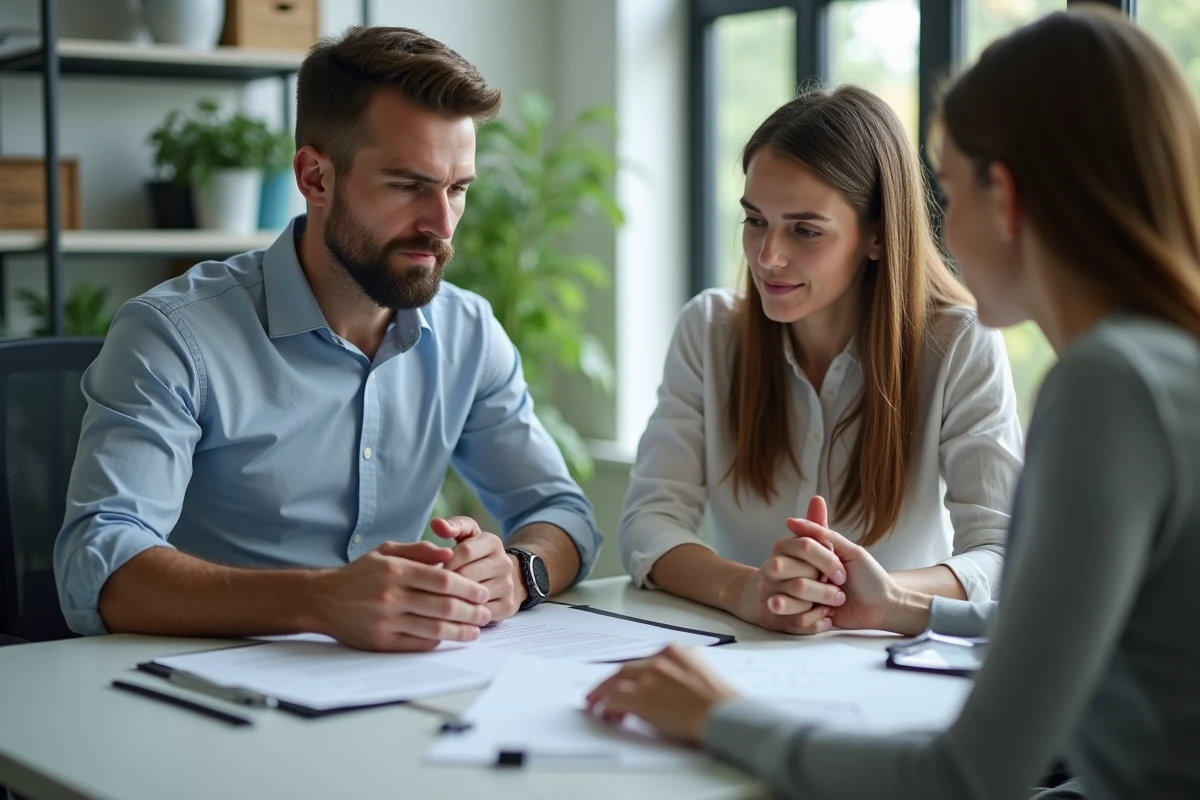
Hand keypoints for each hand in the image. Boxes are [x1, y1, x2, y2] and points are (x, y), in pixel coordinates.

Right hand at [311, 540, 490, 650]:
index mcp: (396, 571)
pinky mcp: (381, 641)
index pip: (442, 580)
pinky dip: (437, 642)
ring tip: (475, 631)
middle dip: (470, 611)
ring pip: (433, 629)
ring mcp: (386, 621)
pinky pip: (417, 644)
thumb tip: (449, 553)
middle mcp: (391, 596)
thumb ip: (419, 550)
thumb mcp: (386, 551)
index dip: (467, 588)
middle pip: (443, 606)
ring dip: (460, 631)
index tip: (482, 592)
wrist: (323, 600)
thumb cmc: (360, 574)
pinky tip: (449, 638)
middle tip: (485, 613)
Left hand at [432, 516, 522, 623]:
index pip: (463, 551)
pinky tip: (452, 614)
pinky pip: (480, 614)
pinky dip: (464, 615)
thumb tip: (435, 523)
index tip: (431, 570)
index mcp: (493, 542)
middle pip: (466, 575)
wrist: (509, 576)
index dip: (444, 562)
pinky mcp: (508, 606)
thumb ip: (453, 526)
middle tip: (430, 588)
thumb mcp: (468, 535)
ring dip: (453, 600)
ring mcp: (508, 585)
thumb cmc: (477, 555)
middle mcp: (504, 563)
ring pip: (473, 596)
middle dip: (446, 583)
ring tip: (439, 600)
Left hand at [585, 645, 738, 744]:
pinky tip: (607, 715)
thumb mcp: (701, 674)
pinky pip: (615, 699)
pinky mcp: (642, 697)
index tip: (623, 681)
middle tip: (599, 693)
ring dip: (604, 694)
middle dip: (610, 681)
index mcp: (676, 651)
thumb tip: (667, 687)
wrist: (726, 716)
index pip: (643, 660)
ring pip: (616, 681)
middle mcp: (661, 658)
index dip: (630, 674)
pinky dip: (607, 707)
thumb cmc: (721, 703)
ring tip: (596, 706)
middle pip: (626, 667)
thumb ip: (681, 672)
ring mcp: (650, 677)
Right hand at [785, 496, 898, 630]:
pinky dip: (819, 617)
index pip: (802, 547)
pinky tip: (828, 614)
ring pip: (795, 592)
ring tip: (835, 601)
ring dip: (824, 599)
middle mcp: (792, 570)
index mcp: (803, 552)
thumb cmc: (868, 578)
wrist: (880, 608)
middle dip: (823, 583)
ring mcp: (793, 594)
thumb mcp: (850, 551)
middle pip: (793, 570)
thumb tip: (794, 518)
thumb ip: (822, 533)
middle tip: (838, 586)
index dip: (825, 561)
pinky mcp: (797, 616)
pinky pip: (797, 617)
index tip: (842, 570)